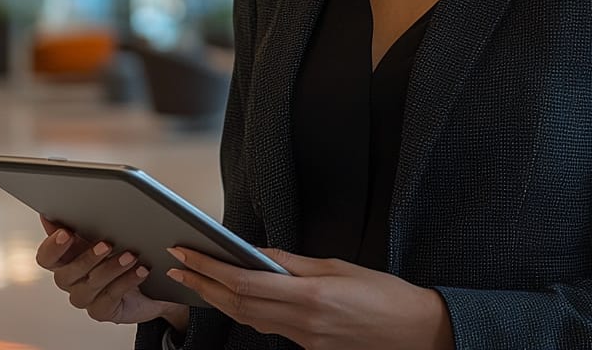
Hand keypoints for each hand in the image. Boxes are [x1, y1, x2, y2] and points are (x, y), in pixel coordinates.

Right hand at [35, 216, 188, 331]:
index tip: (66, 233)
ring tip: (131, 256)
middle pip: (65, 275)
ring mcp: (86, 297)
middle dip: (87, 258)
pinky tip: (140, 270)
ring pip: (90, 286)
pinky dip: (126, 282)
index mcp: (67, 258)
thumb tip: (62, 211)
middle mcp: (72, 280)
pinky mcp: (103, 310)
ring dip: (111, 269)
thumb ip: (82, 223)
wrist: (149, 283)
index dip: (52, 247)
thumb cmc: (120, 252)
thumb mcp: (103, 232)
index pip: (46, 257)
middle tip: (106, 244)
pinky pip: (110, 298)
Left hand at [166, 246, 452, 349]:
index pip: (243, 283)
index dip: (209, 268)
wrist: (416, 332)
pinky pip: (266, 328)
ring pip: (247, 320)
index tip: (185, 251)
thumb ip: (294, 263)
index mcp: (309, 298)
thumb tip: (259, 253)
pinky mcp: (308, 347)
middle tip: (175, 265)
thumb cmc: (384, 293)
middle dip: (202, 284)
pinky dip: (242, 311)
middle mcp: (300, 323)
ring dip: (216, 300)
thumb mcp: (338, 266)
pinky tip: (231, 299)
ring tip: (193, 280)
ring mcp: (303, 340)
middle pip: (237, 305)